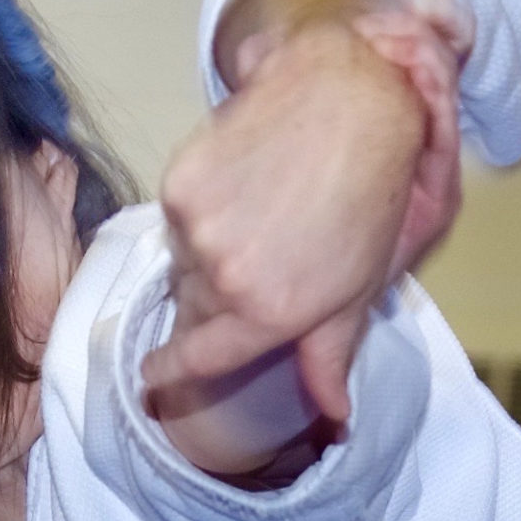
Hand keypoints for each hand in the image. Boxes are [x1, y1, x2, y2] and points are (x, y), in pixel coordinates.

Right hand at [148, 0, 470, 423]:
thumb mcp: (359, 287)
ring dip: (205, 257)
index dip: (171, 373)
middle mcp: (225, 277)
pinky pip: (175, 218)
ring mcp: (196, 228)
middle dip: (210, 306)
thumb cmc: (367, 199)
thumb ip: (330, 355)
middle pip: (191, 311)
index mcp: (271, 312)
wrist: (348, 103)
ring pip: (181, 262)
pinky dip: (199, 214)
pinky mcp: (179, 182)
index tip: (153, 381)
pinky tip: (240, 191)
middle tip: (248, 274)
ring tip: (255, 222)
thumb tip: (334, 418)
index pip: (202, 359)